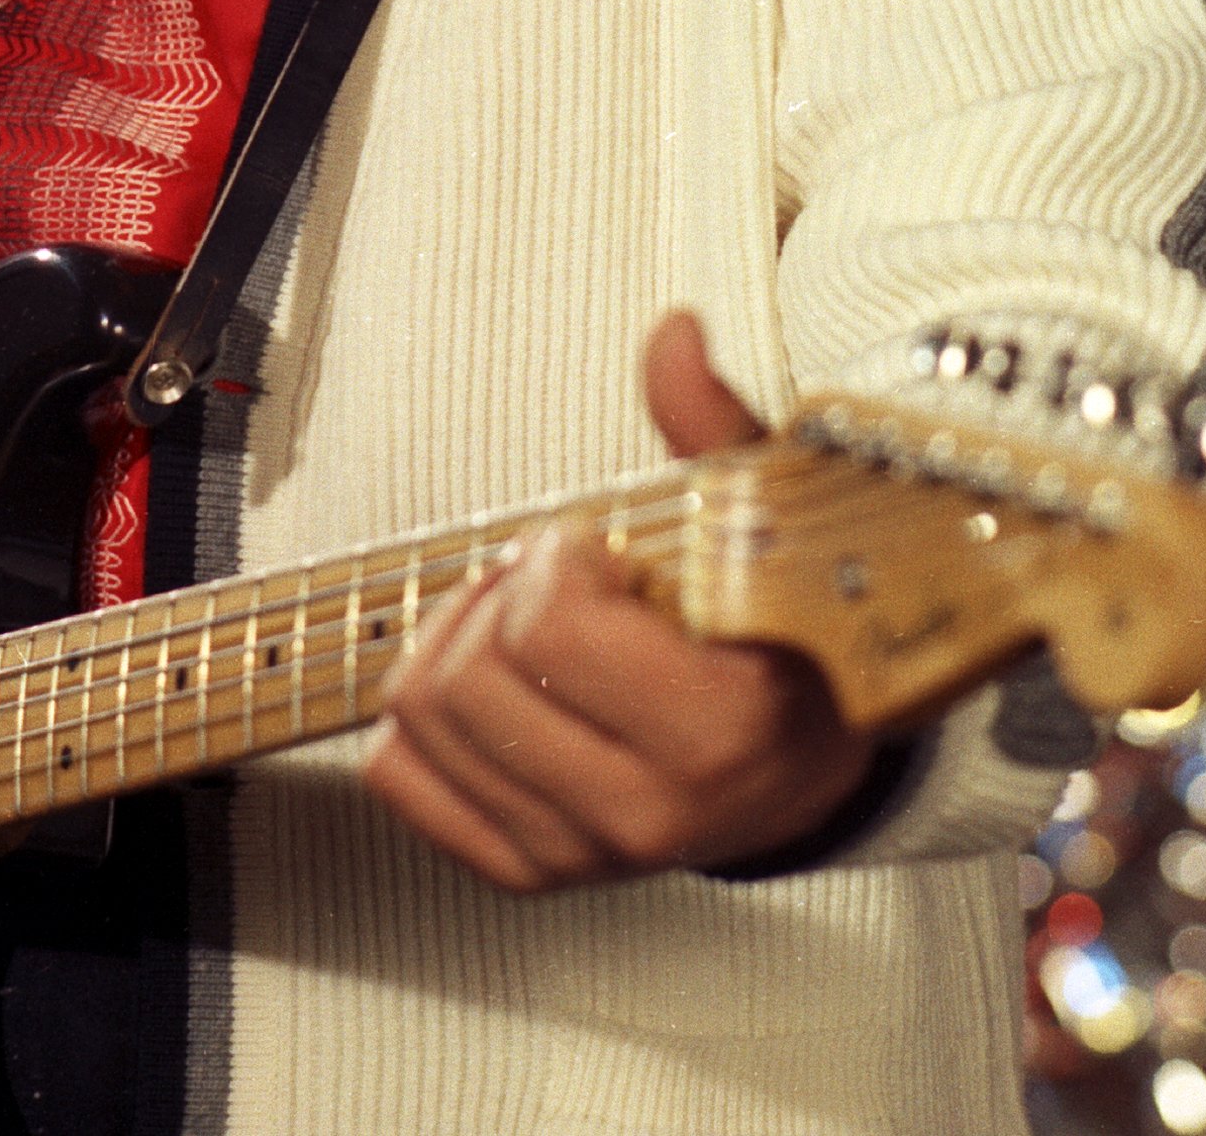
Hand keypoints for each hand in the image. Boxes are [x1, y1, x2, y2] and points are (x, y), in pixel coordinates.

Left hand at [362, 312, 876, 891]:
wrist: (804, 760)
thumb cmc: (780, 635)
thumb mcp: (763, 517)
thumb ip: (711, 423)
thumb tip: (671, 337)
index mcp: (717, 726)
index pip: (552, 629)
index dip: (558, 560)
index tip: (597, 549)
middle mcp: (647, 809)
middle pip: (470, 673)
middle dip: (501, 596)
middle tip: (554, 579)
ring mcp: (583, 852)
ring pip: (422, 720)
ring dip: (457, 643)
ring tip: (525, 624)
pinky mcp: (530, 868)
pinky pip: (402, 780)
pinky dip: (422, 720)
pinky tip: (489, 682)